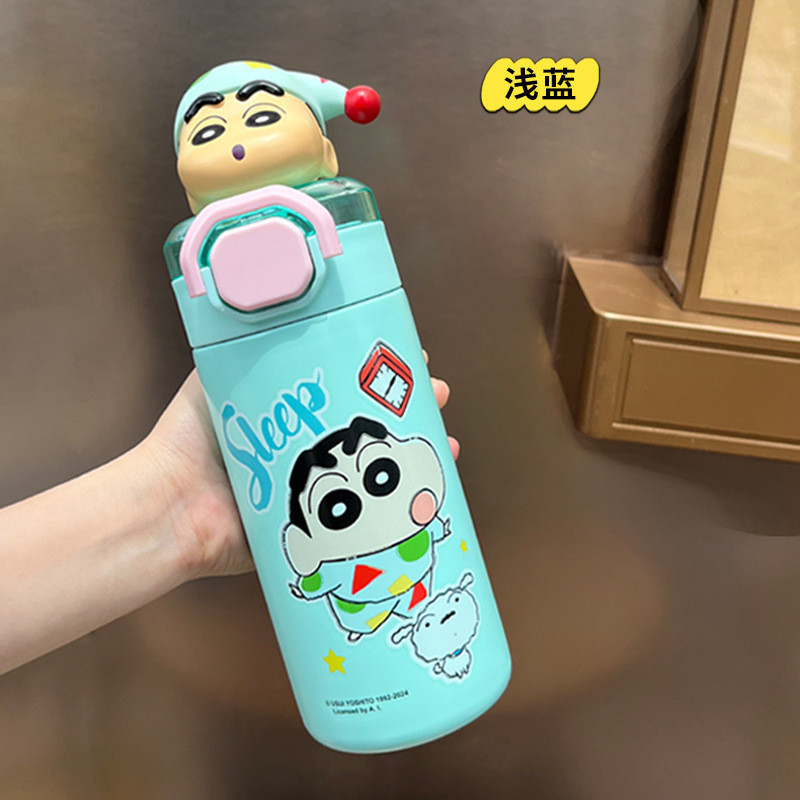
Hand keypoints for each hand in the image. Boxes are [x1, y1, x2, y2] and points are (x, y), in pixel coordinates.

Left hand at [144, 368, 457, 580]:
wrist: (175, 509)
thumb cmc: (192, 442)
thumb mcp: (216, 382)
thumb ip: (240, 350)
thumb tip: (268, 301)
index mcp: (298, 418)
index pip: (351, 389)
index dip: (384, 376)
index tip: (411, 361)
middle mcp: (314, 452)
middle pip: (373, 427)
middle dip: (411, 410)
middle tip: (436, 396)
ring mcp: (323, 492)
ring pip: (381, 472)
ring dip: (416, 454)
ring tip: (442, 442)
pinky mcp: (324, 529)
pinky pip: (370, 517)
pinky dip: (403, 507)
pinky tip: (430, 494)